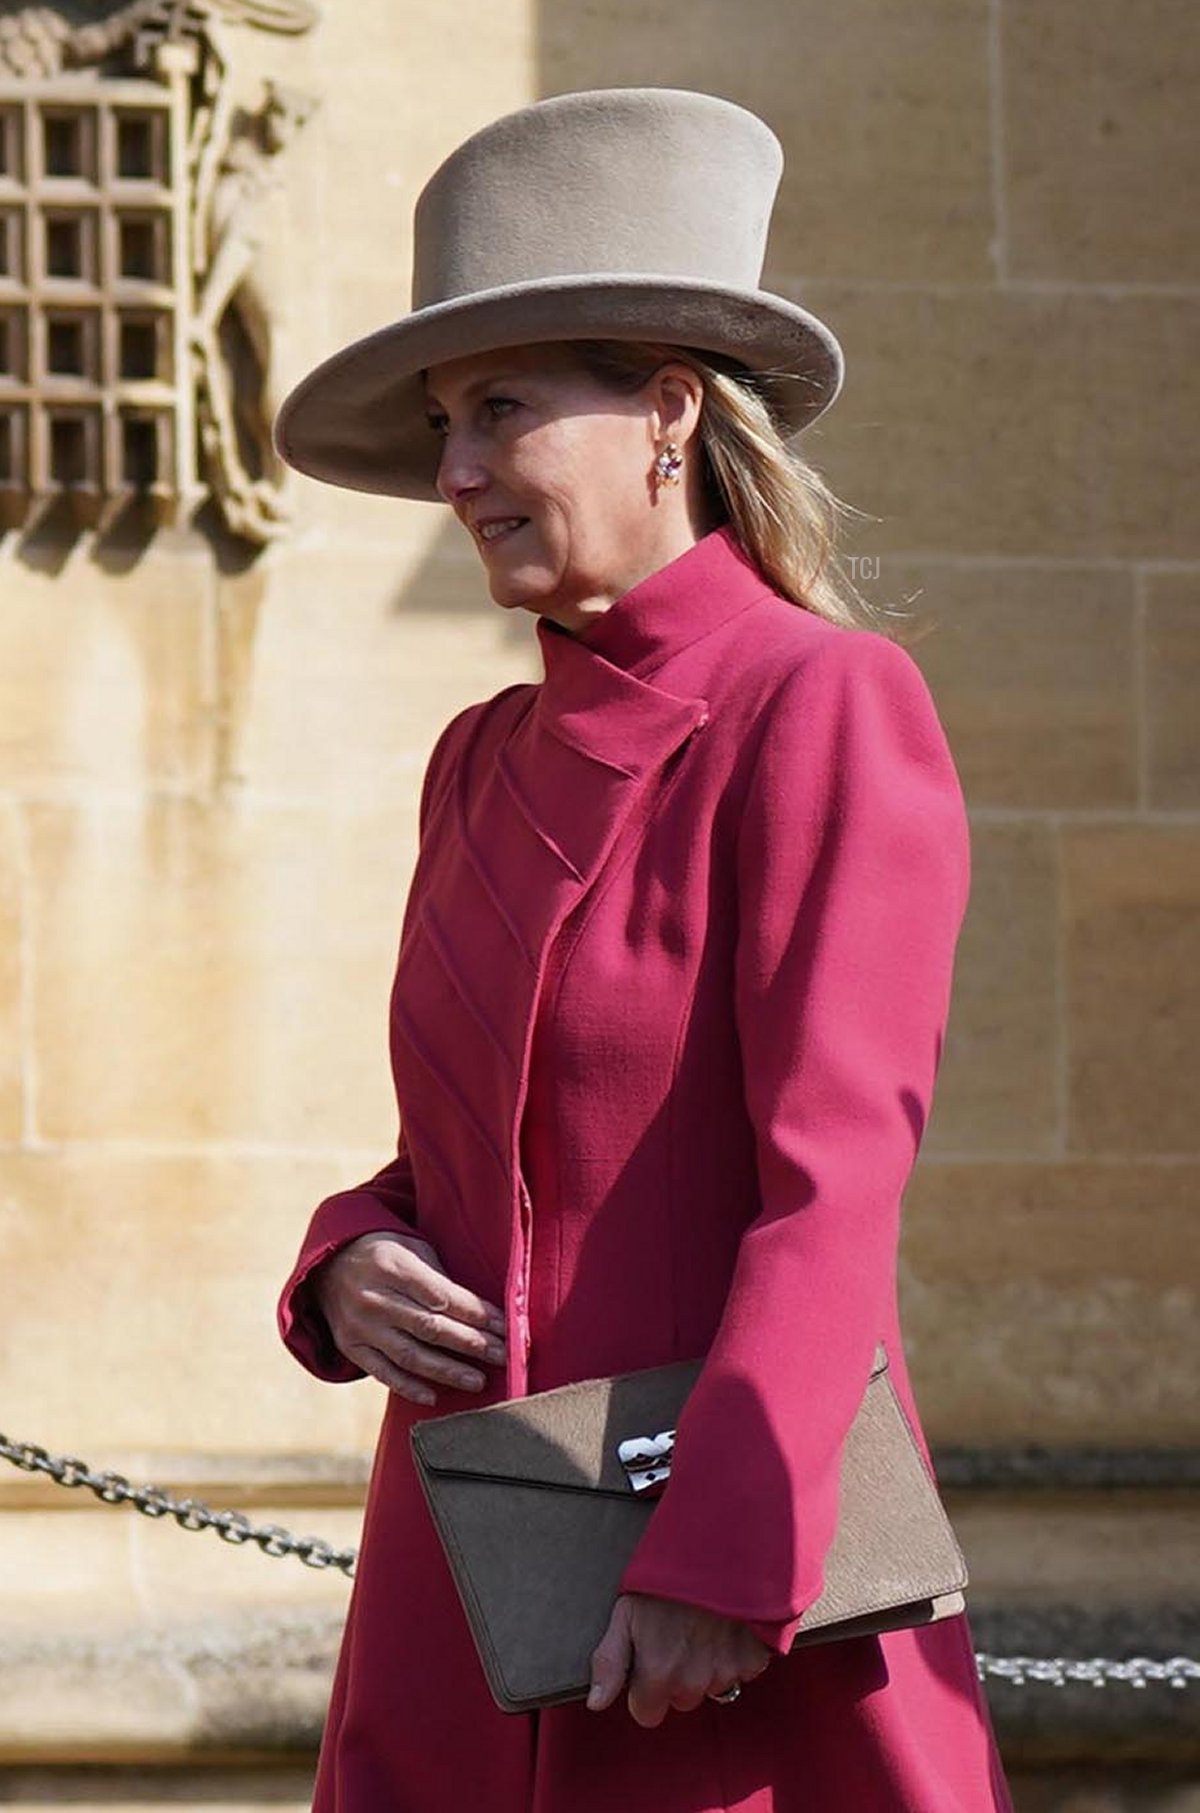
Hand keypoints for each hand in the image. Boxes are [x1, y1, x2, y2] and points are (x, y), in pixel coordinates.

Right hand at [312, 1231, 507, 1405]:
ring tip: (478, 1381)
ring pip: (410, 1355)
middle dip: (471, 1344)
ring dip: (447, 1371)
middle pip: (430, 1328)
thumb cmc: (385, 1254)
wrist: (328, 1264)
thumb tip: (483, 1312)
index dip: (477, 1314)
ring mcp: (360, 1326)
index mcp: (393, 1267)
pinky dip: (408, 1387)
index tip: (505, 1327)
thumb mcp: (411, 1249)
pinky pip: (382, 1373)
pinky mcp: (351, 1347)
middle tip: (503, 1356)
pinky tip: (434, 1397)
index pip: (443, 1297)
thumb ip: (440, 1278)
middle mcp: (374, 1298)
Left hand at [587, 1592, 771, 1726]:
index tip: (649, 1659)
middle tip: (677, 1633)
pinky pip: (740, 1671)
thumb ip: (609, 1661)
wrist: (720, 1544)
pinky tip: (726, 1624)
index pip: (647, 1714)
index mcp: (659, 1673)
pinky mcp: (755, 1659)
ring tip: (702, 1623)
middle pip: (680, 1699)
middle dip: (677, 1676)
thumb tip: (596, 1702)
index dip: (644, 1688)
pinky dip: (734, 1653)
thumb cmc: (668, 1574)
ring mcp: (727, 1672)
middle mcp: (694, 1682)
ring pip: (711, 1686)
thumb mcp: (626, 1610)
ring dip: (706, 1665)